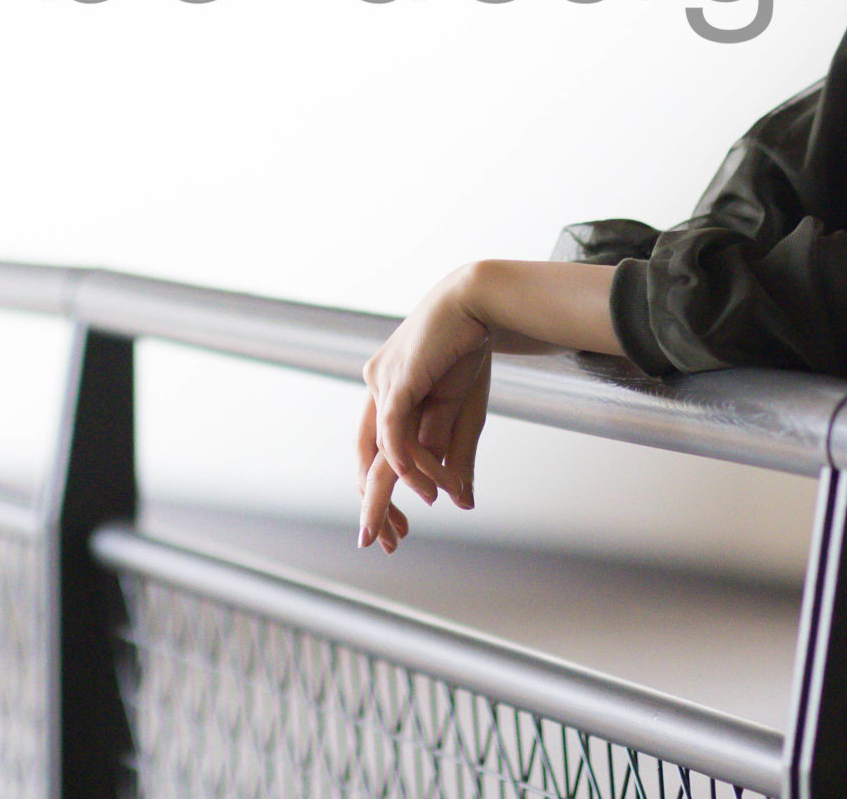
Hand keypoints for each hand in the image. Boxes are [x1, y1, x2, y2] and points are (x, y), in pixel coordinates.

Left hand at [356, 266, 493, 552]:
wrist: (480, 303)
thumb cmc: (470, 353)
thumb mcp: (464, 415)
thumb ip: (455, 458)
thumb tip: (460, 503)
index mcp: (387, 394)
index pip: (374, 453)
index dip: (382, 492)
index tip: (398, 530)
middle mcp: (376, 388)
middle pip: (366, 458)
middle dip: (374, 504)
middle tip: (381, 543)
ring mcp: (381, 382)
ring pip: (384, 451)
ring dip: (408, 485)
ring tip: (423, 512)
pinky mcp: (396, 380)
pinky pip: (394, 433)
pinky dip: (409, 464)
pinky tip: (424, 489)